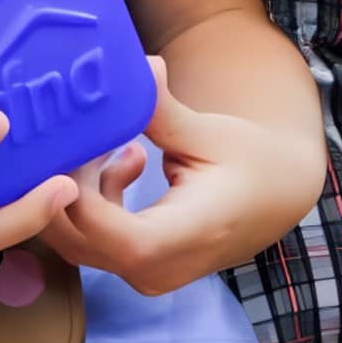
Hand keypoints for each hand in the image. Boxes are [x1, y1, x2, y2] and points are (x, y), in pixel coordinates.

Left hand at [39, 54, 321, 299]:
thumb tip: (141, 66)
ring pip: (79, 243)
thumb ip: (163, 109)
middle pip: (79, 241)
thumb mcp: (210, 132)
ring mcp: (148, 276)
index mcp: (183, 236)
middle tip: (76, 135)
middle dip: (63, 186)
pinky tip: (127, 162)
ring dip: (80, 190)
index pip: (108, 231)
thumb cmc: (251, 161)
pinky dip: (96, 201)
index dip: (76, 196)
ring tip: (113, 143)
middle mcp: (160, 269)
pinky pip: (95, 242)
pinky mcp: (141, 268)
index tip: (72, 147)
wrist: (277, 198)